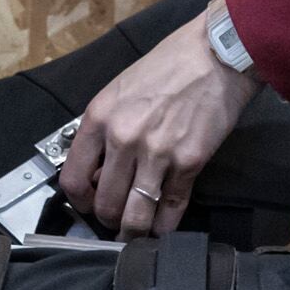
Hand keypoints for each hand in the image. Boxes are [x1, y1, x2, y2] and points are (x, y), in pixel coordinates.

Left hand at [60, 14, 264, 237]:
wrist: (215, 55)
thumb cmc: (168, 66)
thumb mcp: (119, 90)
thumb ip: (104, 129)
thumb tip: (100, 168)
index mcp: (100, 118)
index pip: (73, 179)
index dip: (80, 202)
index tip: (88, 205)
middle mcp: (124, 138)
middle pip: (105, 204)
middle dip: (109, 221)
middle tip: (116, 222)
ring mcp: (157, 153)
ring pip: (136, 215)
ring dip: (134, 232)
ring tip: (136, 234)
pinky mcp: (189, 162)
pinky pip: (171, 208)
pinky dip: (165, 226)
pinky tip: (162, 228)